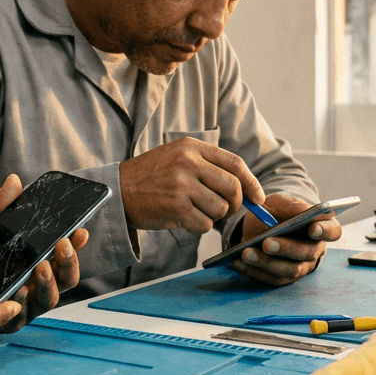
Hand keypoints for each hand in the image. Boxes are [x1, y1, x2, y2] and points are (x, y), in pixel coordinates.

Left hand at [0, 174, 88, 333]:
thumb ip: (4, 210)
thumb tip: (14, 180)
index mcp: (41, 268)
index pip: (67, 258)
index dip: (78, 246)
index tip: (81, 230)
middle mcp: (39, 288)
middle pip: (66, 280)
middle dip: (68, 262)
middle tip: (62, 244)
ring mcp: (26, 307)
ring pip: (49, 300)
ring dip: (49, 283)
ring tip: (41, 267)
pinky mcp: (7, 322)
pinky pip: (20, 317)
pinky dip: (21, 304)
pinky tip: (18, 291)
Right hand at [118, 137, 264, 232]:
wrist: (117, 191)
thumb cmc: (151, 178)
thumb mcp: (178, 158)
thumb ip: (209, 168)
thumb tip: (247, 191)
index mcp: (191, 147)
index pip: (235, 164)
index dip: (252, 183)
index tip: (258, 198)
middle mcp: (188, 162)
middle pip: (233, 188)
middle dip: (235, 204)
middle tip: (225, 210)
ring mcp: (182, 184)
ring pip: (220, 209)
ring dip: (213, 216)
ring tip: (195, 211)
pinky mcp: (175, 206)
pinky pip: (204, 224)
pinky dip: (199, 226)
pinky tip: (183, 219)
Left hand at [231, 193, 339, 285]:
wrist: (262, 225)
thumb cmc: (277, 212)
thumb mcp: (281, 202)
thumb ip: (291, 205)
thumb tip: (301, 212)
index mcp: (321, 228)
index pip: (332, 231)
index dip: (325, 231)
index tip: (312, 228)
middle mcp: (314, 250)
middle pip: (307, 253)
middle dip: (286, 248)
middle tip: (267, 242)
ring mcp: (299, 266)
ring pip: (288, 270)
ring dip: (266, 263)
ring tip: (246, 253)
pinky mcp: (282, 278)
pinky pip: (270, 279)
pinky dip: (253, 271)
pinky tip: (237, 262)